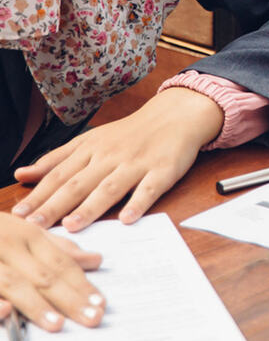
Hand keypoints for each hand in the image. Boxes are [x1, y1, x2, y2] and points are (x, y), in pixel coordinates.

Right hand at [0, 211, 104, 331]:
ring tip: (58, 324)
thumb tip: (96, 260)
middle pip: (44, 276)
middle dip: (70, 299)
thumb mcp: (26, 231)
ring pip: (14, 284)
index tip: (101, 302)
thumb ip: (59, 248)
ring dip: (36, 306)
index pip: (61, 263)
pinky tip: (6, 312)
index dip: (81, 283)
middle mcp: (9, 246)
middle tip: (92, 317)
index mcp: (28, 235)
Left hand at [12, 86, 223, 231]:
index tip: (19, 216)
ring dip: (91, 207)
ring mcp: (137, 163)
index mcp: (91, 149)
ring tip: (73, 226)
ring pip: (111, 187)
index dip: (39, 196)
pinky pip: (150, 188)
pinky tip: (127, 218)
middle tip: (35, 226)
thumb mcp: (91, 140)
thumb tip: (22, 174)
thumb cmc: (131, 133)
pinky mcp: (163, 169)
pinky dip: (139, 203)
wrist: (176, 114)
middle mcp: (111, 156)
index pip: (59, 175)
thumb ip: (57, 159)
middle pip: (80, 183)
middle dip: (56, 205)